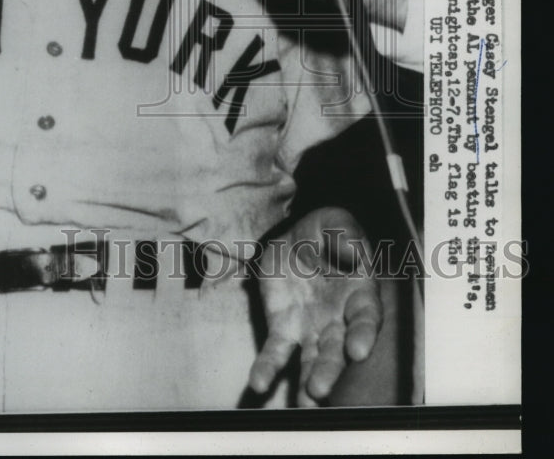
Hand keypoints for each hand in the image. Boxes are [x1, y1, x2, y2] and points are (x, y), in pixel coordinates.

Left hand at [248, 206, 382, 405]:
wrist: (293, 236)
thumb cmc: (325, 231)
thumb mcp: (336, 222)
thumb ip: (345, 234)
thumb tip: (352, 254)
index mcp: (359, 294)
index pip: (366, 318)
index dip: (364, 334)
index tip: (358, 350)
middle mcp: (339, 320)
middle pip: (338, 350)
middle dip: (330, 370)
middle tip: (319, 390)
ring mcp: (311, 329)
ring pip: (311, 360)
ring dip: (307, 381)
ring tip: (303, 402)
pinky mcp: (283, 329)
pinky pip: (276, 352)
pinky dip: (268, 369)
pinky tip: (258, 384)